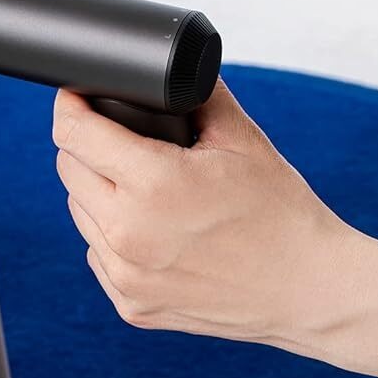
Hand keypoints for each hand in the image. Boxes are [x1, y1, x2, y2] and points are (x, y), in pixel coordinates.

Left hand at [52, 80, 359, 355]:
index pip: (75, 134)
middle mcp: (129, 234)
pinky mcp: (131, 306)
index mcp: (154, 184)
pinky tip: (151, 231)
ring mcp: (127, 277)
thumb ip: (196, 95)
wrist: (308, 288)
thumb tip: (162, 71)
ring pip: (80, 215)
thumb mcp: (242, 138)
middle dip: (85, 146)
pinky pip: (99, 256)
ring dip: (97, 194)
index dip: (69, 107)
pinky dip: (114, 238)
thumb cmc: (280, 211)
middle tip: (114, 138)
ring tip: (140, 187)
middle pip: (69, 171)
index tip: (74, 98)